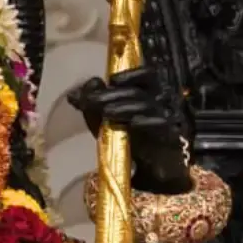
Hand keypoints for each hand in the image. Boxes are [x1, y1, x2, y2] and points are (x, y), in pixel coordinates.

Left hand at [67, 67, 192, 193]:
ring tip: (106, 112)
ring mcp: (165, 118)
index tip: (112, 80)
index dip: (131, 74)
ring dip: (125, 107)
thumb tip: (72, 95)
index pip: (146, 75)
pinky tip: (133, 123)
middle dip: (113, 94)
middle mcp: (157, 102)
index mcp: (144, 92)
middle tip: (92, 101)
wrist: (147, 168)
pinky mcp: (170, 137)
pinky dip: (147, 123)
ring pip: (147, 106)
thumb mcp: (102, 121)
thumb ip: (88, 106)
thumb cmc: (126, 137)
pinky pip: (162, 125)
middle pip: (138, 91)